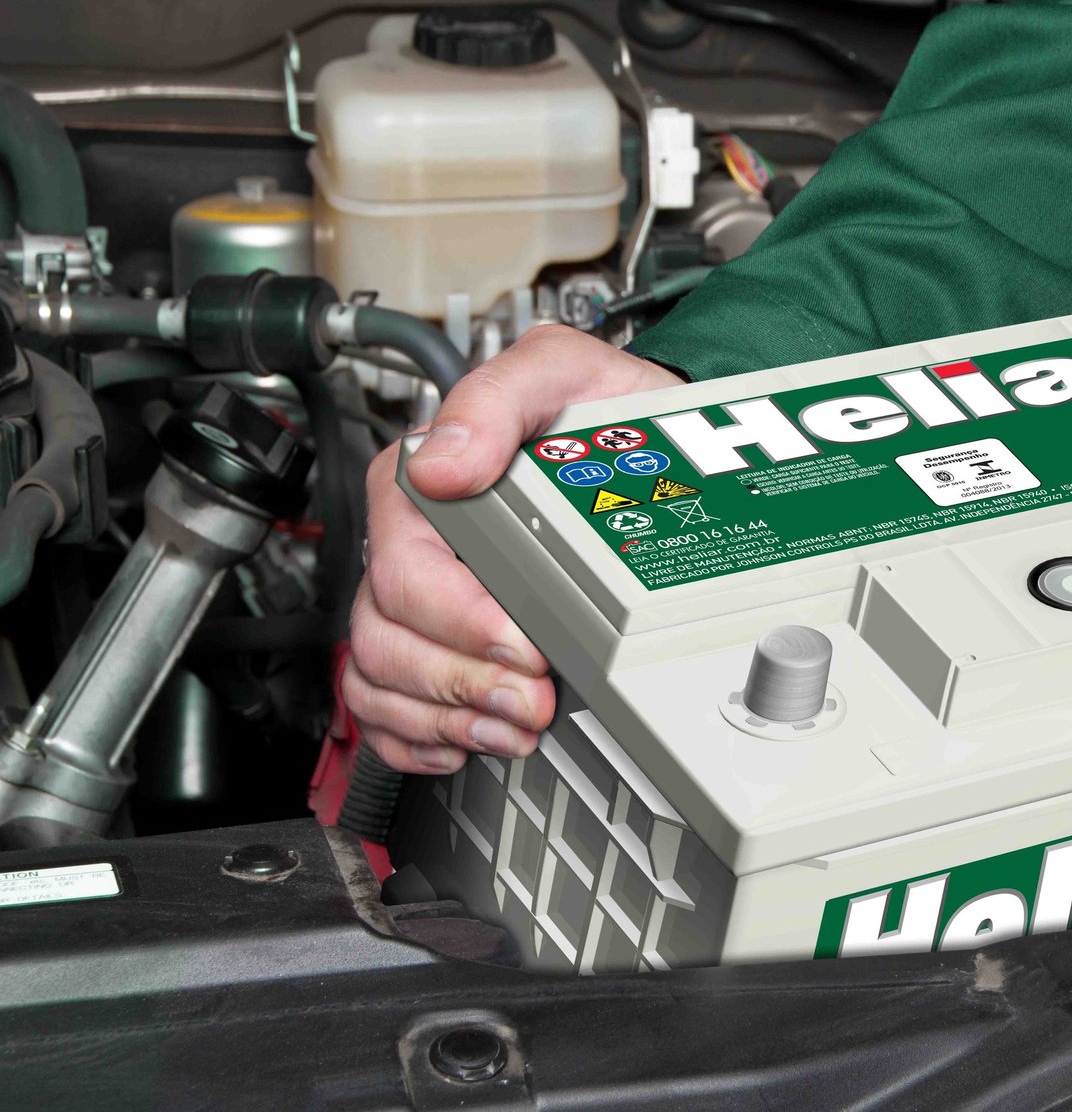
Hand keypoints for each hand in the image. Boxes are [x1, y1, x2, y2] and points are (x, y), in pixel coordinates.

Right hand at [347, 325, 685, 772]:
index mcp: (422, 485)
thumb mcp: (561, 372)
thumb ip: (498, 399)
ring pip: (382, 680)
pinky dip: (423, 738)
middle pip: (386, 638)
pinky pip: (389, 710)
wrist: (647, 442)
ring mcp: (422, 598)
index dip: (459, 620)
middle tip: (531, 701)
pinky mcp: (441, 639)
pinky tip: (470, 739)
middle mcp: (413, 544)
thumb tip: (443, 462)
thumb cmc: (600, 410)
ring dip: (447, 718)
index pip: (403, 571)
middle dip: (461, 682)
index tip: (523, 645)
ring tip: (514, 726)